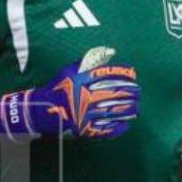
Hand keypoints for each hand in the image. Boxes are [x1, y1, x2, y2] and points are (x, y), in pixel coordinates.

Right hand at [0, 46, 139, 139]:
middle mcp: (87, 97)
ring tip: (137, 108)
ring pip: (114, 112)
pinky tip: (126, 125)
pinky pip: (106, 130)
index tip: (133, 75)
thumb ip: (90, 61)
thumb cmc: (58, 88)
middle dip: (131, 93)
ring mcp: (88, 115)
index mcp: (84, 81)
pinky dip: (118, 128)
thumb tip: (111, 52)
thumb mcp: (70, 70)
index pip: (111, 75)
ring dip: (128, 110)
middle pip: (116, 94)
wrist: (43, 110)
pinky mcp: (87, 129)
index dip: (125, 75)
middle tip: (138, 93)